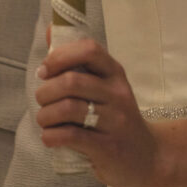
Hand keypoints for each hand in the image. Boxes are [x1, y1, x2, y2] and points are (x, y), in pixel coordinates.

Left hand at [36, 38, 162, 186]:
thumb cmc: (115, 116)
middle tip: (42, 100)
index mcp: (115, 73)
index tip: (44, 70)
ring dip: (45, 116)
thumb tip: (49, 31)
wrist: (145, 155)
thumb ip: (77, 62)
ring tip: (44, 120)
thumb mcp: (105, 86)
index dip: (60, 56)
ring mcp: (114, 120)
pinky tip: (50, 137)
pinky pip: (70, 136)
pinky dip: (50, 136)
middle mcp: (117, 92)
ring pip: (67, 109)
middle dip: (45, 91)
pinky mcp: (107, 146)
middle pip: (72, 81)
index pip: (89, 49)